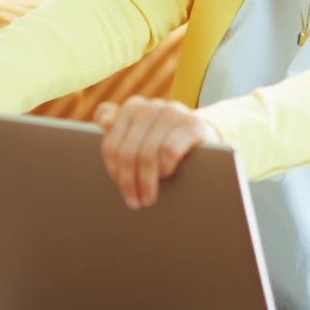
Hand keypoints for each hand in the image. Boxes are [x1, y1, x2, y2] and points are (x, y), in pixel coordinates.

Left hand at [94, 96, 220, 209]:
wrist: (205, 137)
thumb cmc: (164, 141)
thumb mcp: (139, 136)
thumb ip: (117, 128)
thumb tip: (103, 121)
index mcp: (132, 107)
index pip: (112, 145)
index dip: (113, 170)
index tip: (119, 187)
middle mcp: (151, 106)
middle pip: (128, 152)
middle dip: (129, 182)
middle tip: (134, 202)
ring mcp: (173, 112)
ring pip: (148, 154)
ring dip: (147, 181)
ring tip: (148, 198)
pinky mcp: (193, 123)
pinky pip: (170, 150)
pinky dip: (165, 167)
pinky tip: (166, 176)